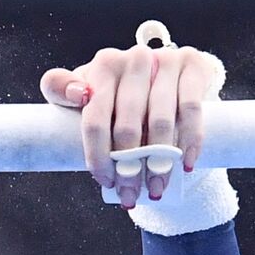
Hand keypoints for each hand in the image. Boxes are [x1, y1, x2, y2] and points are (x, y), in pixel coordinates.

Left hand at [40, 43, 218, 209]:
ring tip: (156, 188)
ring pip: (160, 121)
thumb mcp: (86, 89)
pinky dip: (190, 141)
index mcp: (103, 66)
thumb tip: (76, 94)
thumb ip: (62, 88)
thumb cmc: (118, 92)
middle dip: (128, 168)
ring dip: (160, 162)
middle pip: (127, 126)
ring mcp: (166, 60)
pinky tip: (186, 164)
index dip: (99, 156)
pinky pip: (191, 109)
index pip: (95, 119)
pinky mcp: (193, 66)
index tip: (106, 181)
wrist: (163, 76)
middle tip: (131, 195)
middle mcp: (135, 59)